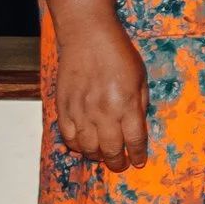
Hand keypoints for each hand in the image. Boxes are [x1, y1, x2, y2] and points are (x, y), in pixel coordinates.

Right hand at [53, 18, 147, 169]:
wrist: (87, 38)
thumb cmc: (118, 54)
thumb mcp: (140, 78)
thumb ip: (139, 104)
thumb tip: (138, 127)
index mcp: (126, 104)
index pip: (134, 139)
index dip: (137, 154)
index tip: (138, 161)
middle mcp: (103, 112)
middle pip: (110, 149)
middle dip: (117, 162)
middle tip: (121, 165)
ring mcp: (81, 111)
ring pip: (87, 148)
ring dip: (96, 156)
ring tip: (103, 156)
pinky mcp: (64, 108)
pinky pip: (68, 137)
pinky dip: (76, 146)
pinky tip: (84, 146)